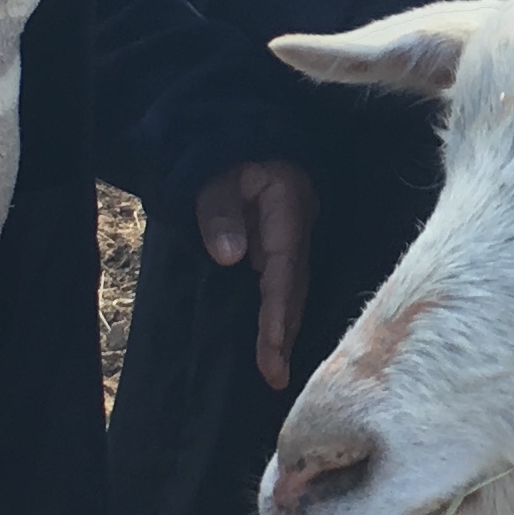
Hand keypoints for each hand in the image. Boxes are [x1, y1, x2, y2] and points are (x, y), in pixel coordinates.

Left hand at [197, 159, 316, 390]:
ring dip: (285, 329)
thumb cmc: (226, 155)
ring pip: (293, 290)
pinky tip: (274, 340)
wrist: (245, 137)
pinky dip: (280, 314)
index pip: (284, 268)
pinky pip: (284, 285)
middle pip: (295, 287)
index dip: (278, 311)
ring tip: (276, 372)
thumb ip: (219, 211)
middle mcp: (297, 228)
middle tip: (276, 377)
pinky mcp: (282, 245)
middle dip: (286, 332)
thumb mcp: (216, 175)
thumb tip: (227, 256)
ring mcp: (292, 238)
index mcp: (288, 209)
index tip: (272, 348)